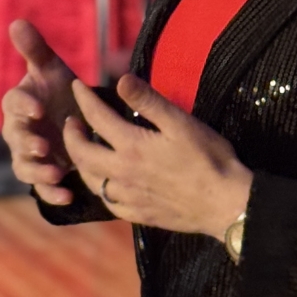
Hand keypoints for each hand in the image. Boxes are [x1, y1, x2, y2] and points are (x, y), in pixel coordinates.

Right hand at [1, 19, 78, 204]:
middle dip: (27, 143)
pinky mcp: (43, 174)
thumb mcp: (51, 69)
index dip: (23, 106)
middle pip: (15, 139)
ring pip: (25, 166)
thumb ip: (35, 49)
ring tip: (56, 172)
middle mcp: (18, 131)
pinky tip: (67, 194)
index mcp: (19, 104)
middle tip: (42, 146)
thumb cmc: (59, 90)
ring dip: (38, 171)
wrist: (75, 118)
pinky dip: (52, 193)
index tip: (38, 108)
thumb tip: (17, 22)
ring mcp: (29, 155)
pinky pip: (42, 187)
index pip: (13, 104)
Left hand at [65, 75, 253, 237]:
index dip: (83, 99)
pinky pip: (107, 203)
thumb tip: (121, 80)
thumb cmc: (209, 159)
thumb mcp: (181, 123)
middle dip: (71, 134)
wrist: (225, 204)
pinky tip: (104, 183)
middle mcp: (121, 173)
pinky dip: (99, 189)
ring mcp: (127, 197)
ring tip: (82, 150)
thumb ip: (148, 101)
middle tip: (72, 122)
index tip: (76, 86)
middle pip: (81, 153)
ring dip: (80, 162)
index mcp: (131, 146)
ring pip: (90, 180)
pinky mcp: (137, 215)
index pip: (96, 117)